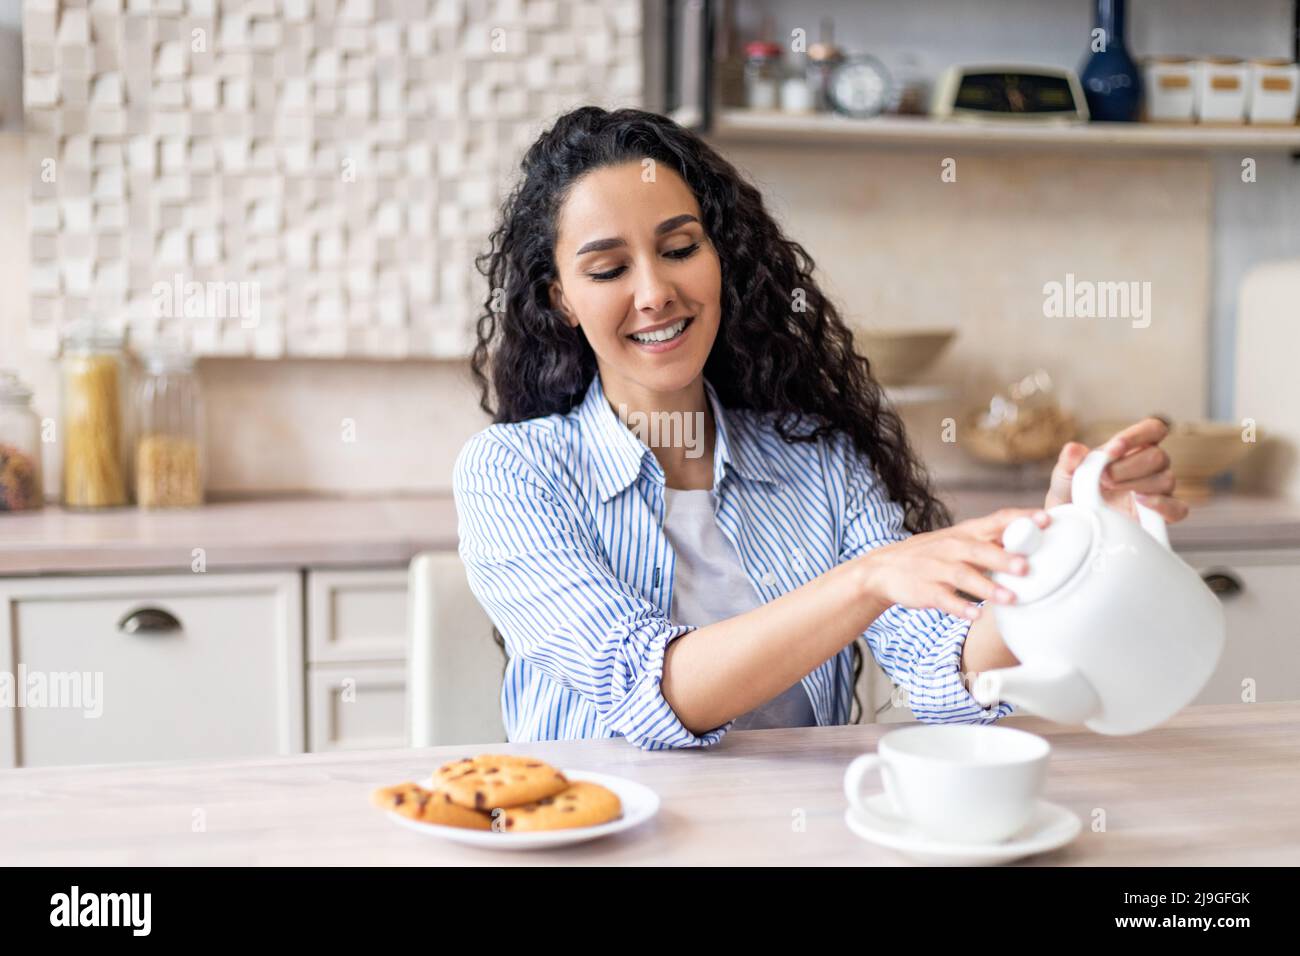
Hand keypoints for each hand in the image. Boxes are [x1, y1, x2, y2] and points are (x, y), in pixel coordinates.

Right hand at [857, 508, 1051, 620]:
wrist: (885, 568)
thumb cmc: (935, 555)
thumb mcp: (960, 542)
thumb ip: (993, 543)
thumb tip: (1037, 546)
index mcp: (966, 533)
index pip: (997, 520)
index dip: (1021, 519)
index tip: (1046, 520)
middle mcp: (953, 547)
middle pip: (981, 550)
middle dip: (1005, 558)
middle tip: (1028, 567)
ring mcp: (937, 568)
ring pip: (964, 575)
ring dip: (988, 588)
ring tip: (1011, 599)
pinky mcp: (925, 590)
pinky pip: (943, 599)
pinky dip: (959, 608)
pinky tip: (974, 616)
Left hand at [1044, 417, 1188, 524]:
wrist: (1072, 525)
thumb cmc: (1072, 494)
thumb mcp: (1064, 475)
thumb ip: (1069, 461)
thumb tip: (1073, 449)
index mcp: (1132, 449)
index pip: (1153, 430)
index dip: (1138, 436)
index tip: (1114, 449)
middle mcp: (1150, 467)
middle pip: (1158, 456)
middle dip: (1127, 467)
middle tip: (1103, 479)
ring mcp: (1157, 491)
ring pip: (1166, 479)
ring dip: (1136, 484)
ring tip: (1111, 492)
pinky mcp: (1160, 517)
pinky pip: (1178, 508)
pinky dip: (1162, 505)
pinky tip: (1140, 502)